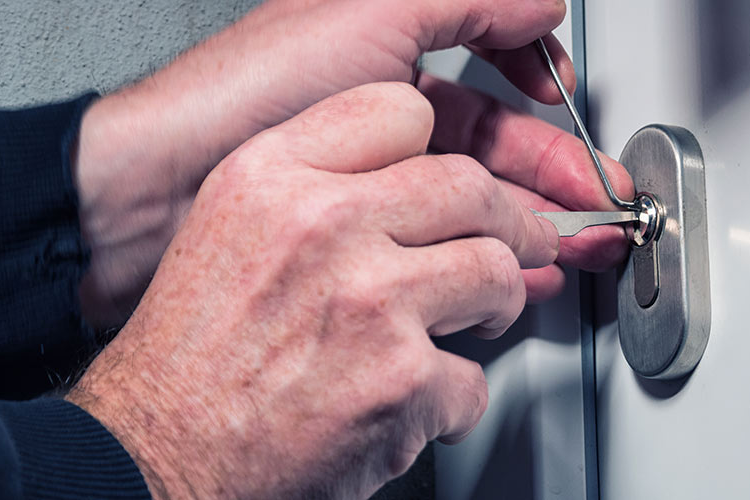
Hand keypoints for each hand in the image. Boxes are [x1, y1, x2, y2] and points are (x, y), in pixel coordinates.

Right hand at [69, 83, 559, 497]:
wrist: (154, 455)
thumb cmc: (183, 360)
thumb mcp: (226, 227)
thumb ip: (309, 189)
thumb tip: (398, 189)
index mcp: (275, 178)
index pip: (399, 112)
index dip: (439, 150)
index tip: (453, 178)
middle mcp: (325, 226)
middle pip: (468, 188)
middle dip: (507, 222)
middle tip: (517, 242)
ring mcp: (371, 301)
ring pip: (495, 273)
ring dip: (494, 305)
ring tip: (474, 321)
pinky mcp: (402, 380)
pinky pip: (472, 380)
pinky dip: (450, 403)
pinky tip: (413, 403)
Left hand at [72, 0, 631, 326]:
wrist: (152, 193)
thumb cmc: (244, 95)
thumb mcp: (369, 11)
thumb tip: (540, 3)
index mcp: (384, 53)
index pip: (483, 60)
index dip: (535, 76)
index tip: (567, 98)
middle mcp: (378, 117)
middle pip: (493, 136)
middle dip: (554, 164)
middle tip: (597, 196)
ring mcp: (366, 182)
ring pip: (473, 198)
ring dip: (531, 216)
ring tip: (573, 241)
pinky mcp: (353, 244)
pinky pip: (440, 248)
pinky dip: (488, 260)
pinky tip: (520, 271)